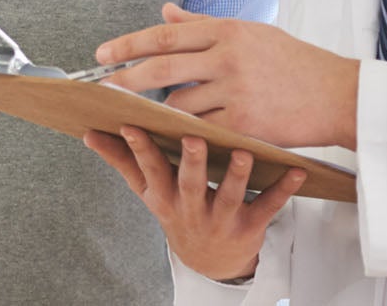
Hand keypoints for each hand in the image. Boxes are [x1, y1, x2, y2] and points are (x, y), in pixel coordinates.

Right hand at [84, 127, 303, 280]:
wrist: (211, 261)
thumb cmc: (177, 211)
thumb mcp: (147, 192)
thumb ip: (121, 161)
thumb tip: (89, 134)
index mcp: (164, 196)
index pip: (150, 169)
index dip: (140, 149)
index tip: (132, 124)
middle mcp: (191, 209)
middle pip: (191, 184)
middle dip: (192, 163)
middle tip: (194, 139)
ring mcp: (222, 219)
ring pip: (231, 196)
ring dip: (239, 176)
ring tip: (244, 154)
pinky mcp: (251, 226)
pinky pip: (270, 207)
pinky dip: (284, 190)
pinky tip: (297, 171)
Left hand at [96, 3, 359, 148]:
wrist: (338, 95)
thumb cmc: (294, 63)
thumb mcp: (251, 33)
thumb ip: (204, 25)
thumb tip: (165, 12)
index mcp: (227, 31)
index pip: (166, 35)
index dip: (129, 44)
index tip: (103, 54)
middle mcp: (228, 57)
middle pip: (163, 67)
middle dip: (127, 78)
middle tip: (103, 88)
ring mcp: (235, 90)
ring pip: (179, 104)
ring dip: (156, 112)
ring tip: (138, 116)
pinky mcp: (245, 122)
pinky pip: (202, 129)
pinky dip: (183, 133)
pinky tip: (168, 136)